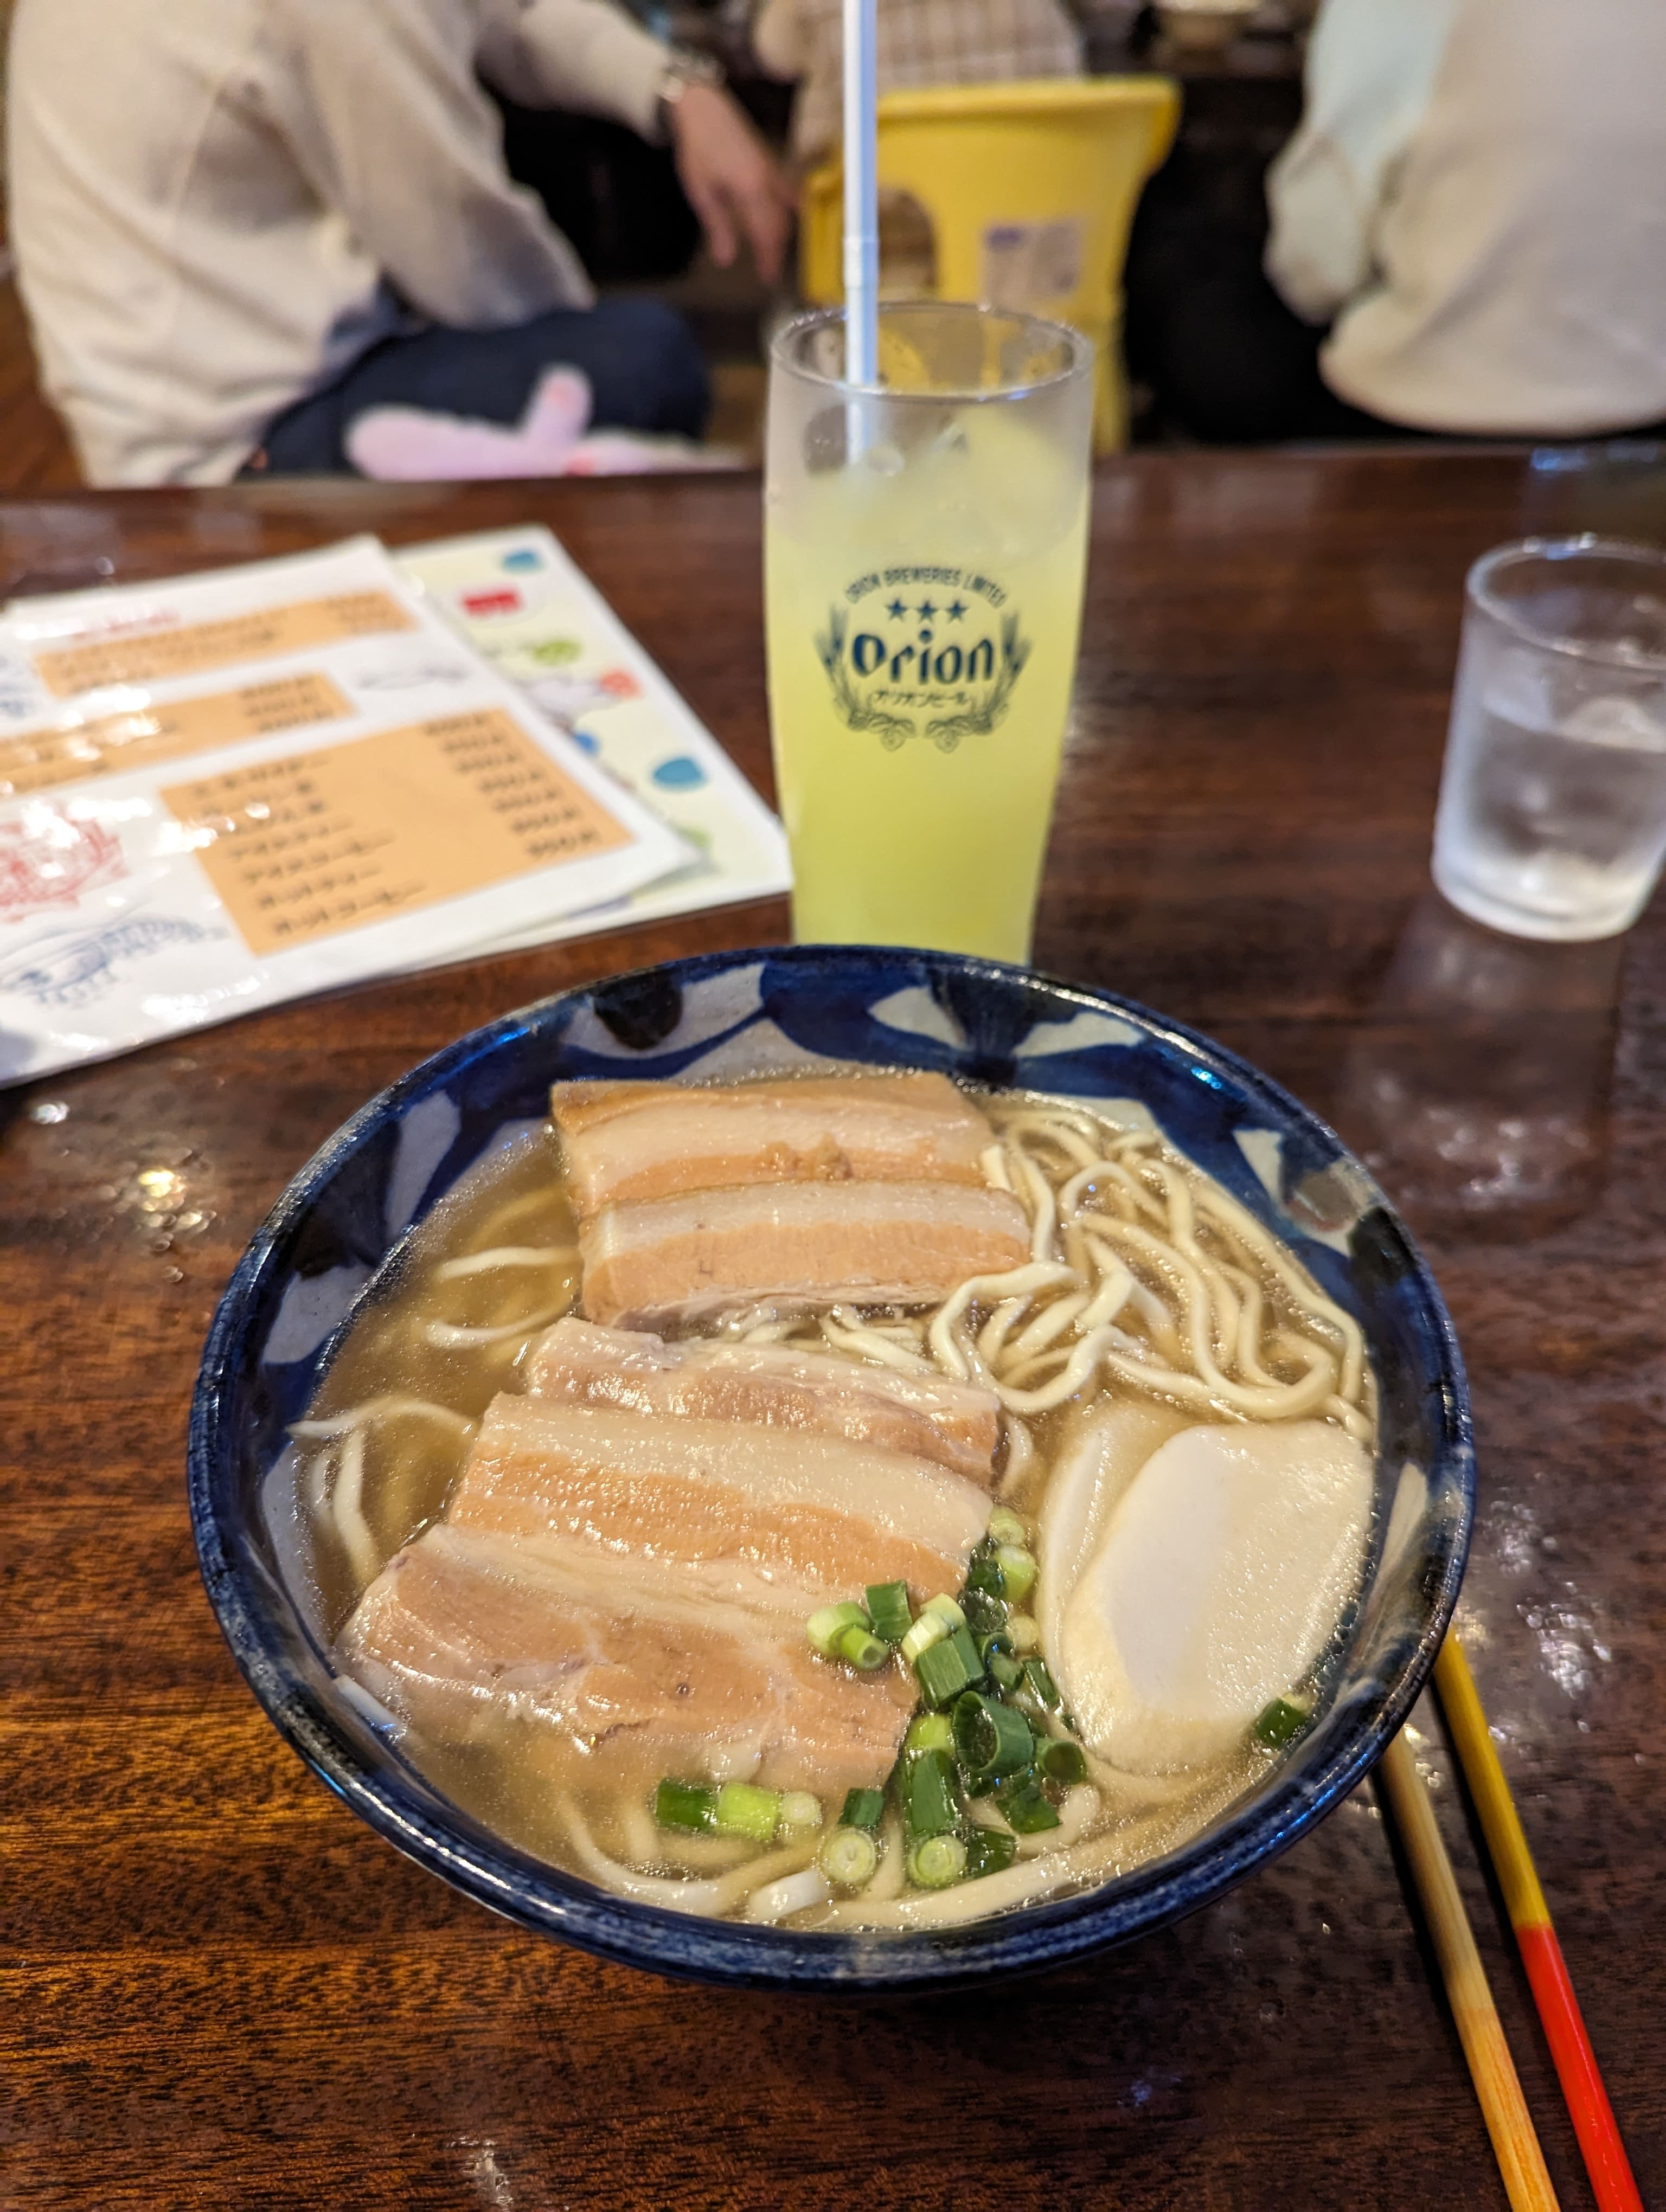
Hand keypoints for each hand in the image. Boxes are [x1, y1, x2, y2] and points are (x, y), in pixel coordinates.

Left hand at [667, 83, 794, 284]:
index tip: (766, 279)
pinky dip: (790, 209)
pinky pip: (788, 192)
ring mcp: (773, 171)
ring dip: (782, 234)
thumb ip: (718, 227)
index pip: (766, 234)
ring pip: (786, 211)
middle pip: (779, 226)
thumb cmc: (698, 149)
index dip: (768, 259)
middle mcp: (768, 182)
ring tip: (773, 252)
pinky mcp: (772, 163)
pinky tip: (794, 216)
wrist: (705, 109)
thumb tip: (725, 261)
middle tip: (768, 273)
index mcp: (750, 190)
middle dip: (775, 251)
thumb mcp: (702, 193)